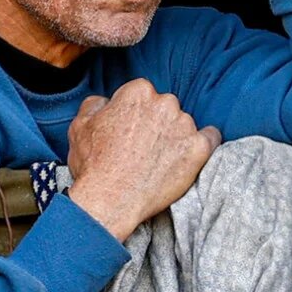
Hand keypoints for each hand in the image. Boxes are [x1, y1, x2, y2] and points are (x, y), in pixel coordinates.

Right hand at [63, 79, 222, 240]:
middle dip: (157, 123)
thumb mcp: (80, 125)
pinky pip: (211, 138)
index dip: (135, 113)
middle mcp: (165, 103)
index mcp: (138, 92)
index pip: (143, 94)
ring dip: (175, 136)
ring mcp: (184, 125)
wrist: (110, 200)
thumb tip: (105, 101)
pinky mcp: (198, 149)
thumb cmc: (94, 165)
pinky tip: (191, 154)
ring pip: (184, 124)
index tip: (131, 130)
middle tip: (144, 147)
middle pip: (165, 107)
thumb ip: (96, 104)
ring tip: (159, 160)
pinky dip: (204, 143)